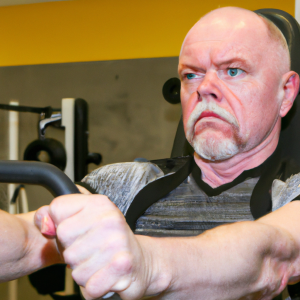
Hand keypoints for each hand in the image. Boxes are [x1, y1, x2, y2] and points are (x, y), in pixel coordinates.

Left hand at [35, 194, 149, 299]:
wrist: (142, 261)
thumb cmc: (111, 241)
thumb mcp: (86, 220)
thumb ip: (58, 217)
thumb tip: (43, 223)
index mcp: (99, 203)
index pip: (57, 209)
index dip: (60, 226)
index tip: (77, 231)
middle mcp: (110, 219)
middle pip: (63, 243)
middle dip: (73, 253)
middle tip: (92, 251)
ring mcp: (117, 242)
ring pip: (74, 268)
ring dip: (84, 272)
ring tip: (100, 263)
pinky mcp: (122, 266)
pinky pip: (89, 287)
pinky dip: (94, 288)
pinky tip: (106, 276)